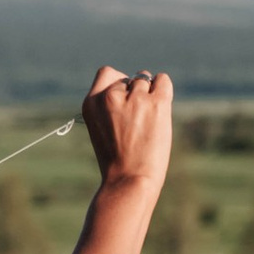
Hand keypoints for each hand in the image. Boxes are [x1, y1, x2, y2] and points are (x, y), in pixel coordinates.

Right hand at [81, 64, 172, 189]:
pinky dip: (163, 89)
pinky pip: (162, 80)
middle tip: (136, 121)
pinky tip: (160, 108)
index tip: (123, 101)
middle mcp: (110, 97)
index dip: (118, 84)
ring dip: (149, 95)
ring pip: (145, 80)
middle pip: (129, 78)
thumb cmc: (117, 158)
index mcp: (90, 103)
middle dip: (135, 93)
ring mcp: (134, 99)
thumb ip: (110, 104)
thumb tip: (136, 81)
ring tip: (147, 120)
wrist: (130, 180)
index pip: (106, 73)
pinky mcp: (156, 104)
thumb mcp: (100, 127)